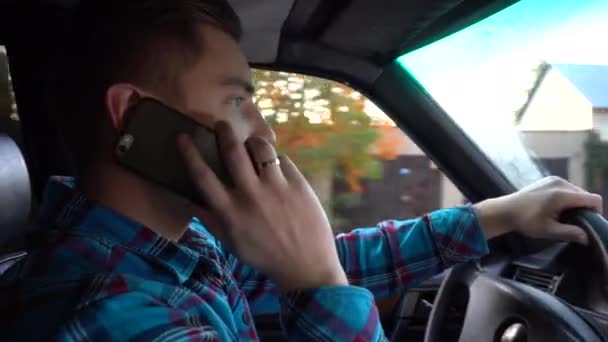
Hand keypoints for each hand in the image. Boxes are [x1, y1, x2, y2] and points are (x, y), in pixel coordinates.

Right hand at [178, 121, 346, 290]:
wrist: (306, 266)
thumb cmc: (264, 255)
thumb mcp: (231, 242)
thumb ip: (210, 219)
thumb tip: (188, 201)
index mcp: (230, 212)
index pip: (202, 176)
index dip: (189, 153)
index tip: (182, 137)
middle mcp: (251, 195)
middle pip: (232, 151)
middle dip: (224, 131)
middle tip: (221, 124)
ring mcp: (276, 188)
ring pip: (260, 147)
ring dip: (253, 142)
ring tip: (252, 145)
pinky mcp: (298, 184)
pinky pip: (283, 159)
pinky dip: (277, 161)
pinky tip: (276, 170)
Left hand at [475, 176, 602, 243]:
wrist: (505, 210)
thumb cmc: (525, 221)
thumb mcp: (548, 230)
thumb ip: (570, 233)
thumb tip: (587, 238)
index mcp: (562, 194)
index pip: (593, 199)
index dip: (597, 212)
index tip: (590, 223)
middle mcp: (560, 182)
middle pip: (585, 195)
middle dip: (585, 209)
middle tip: (576, 223)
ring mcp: (554, 179)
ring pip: (577, 191)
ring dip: (576, 203)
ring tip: (565, 216)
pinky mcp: (548, 179)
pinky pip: (567, 188)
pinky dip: (568, 198)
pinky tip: (558, 208)